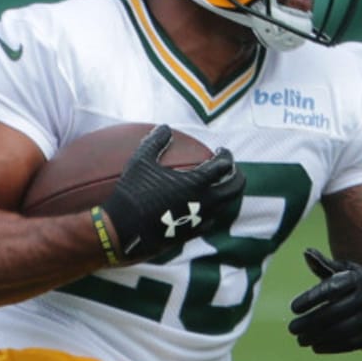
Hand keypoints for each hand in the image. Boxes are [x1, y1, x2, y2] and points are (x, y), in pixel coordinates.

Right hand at [99, 125, 244, 260]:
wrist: (124, 231)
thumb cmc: (132, 194)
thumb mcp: (140, 162)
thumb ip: (154, 142)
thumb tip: (164, 127)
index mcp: (196, 181)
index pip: (224, 165)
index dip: (225, 155)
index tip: (220, 151)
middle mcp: (205, 201)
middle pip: (235, 187)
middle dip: (237, 176)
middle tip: (230, 170)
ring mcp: (199, 220)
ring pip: (225, 206)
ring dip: (226, 195)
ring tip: (219, 188)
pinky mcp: (191, 234)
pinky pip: (210, 222)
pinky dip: (212, 213)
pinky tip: (203, 209)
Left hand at [288, 247, 361, 352]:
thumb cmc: (358, 282)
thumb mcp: (347, 271)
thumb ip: (324, 265)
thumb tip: (306, 252)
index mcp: (356, 278)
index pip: (330, 289)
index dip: (310, 299)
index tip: (293, 308)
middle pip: (332, 313)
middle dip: (309, 323)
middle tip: (292, 329)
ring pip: (340, 330)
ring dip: (317, 337)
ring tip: (301, 339)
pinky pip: (351, 343)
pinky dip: (332, 346)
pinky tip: (316, 347)